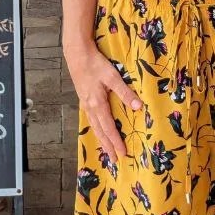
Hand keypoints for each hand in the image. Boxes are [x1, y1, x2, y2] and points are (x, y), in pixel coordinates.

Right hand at [65, 42, 142, 159]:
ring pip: (94, 127)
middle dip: (108, 146)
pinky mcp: (83, 99)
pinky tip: (98, 130)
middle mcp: (90, 108)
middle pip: (100, 131)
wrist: (77, 55)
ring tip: (106, 151)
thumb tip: (138, 106)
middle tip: (115, 160)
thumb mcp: (112, 77)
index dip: (116, 141)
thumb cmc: (96, 64)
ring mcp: (85, 104)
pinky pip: (91, 120)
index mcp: (98, 104)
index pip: (109, 128)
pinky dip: (96, 129)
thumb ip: (125, 92)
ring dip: (102, 139)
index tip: (122, 153)